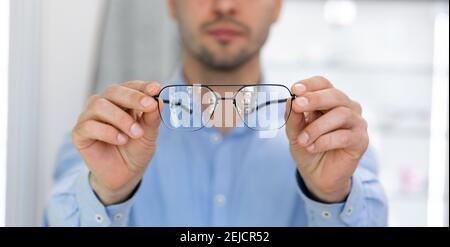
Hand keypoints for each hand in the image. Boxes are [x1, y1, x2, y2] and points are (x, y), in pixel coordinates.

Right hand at [72, 80, 160, 204]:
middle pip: (113, 91)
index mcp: (122, 101)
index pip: (130, 86)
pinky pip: (90, 126)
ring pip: (100, 105)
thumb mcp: (149, 134)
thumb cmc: (136, 150)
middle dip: (133, 98)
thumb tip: (158, 101)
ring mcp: (89, 117)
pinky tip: (121, 140)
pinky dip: (108, 132)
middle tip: (149, 105)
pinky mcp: (79, 133)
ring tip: (136, 134)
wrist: (125, 175)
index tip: (156, 89)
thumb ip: (152, 118)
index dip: (143, 86)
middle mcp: (104, 104)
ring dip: (121, 119)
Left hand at [285, 76, 368, 202]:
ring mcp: (356, 123)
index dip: (310, 85)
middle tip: (297, 106)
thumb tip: (292, 100)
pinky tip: (312, 147)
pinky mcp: (361, 141)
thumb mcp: (294, 132)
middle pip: (335, 95)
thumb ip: (294, 117)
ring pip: (341, 114)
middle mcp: (346, 107)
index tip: (295, 89)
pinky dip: (324, 141)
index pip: (323, 83)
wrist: (317, 175)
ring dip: (317, 127)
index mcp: (329, 100)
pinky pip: (344, 136)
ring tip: (302, 140)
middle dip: (315, 99)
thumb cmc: (308, 148)